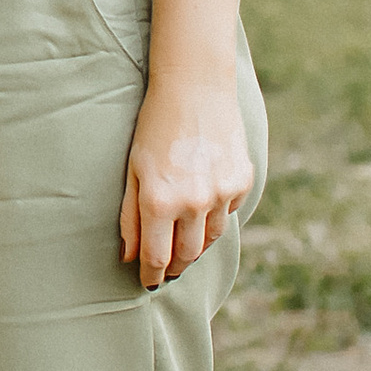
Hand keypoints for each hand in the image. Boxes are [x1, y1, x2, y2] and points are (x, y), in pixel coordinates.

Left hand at [120, 65, 252, 289]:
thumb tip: (129, 257)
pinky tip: (204, 206)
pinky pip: (228, 213)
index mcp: (159, 201)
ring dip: (196, 245)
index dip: (151, 275)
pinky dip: (215, 216)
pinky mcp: (242, 181)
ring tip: (183, 243)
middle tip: (166, 271)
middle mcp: (193, 203)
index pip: (156, 258)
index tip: (147, 283)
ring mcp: (222, 194)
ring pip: (210, 239)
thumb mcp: (133, 170)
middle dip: (174, 267)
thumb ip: (130, 217)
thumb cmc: (154, 126)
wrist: (195, 87)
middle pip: (187, 256)